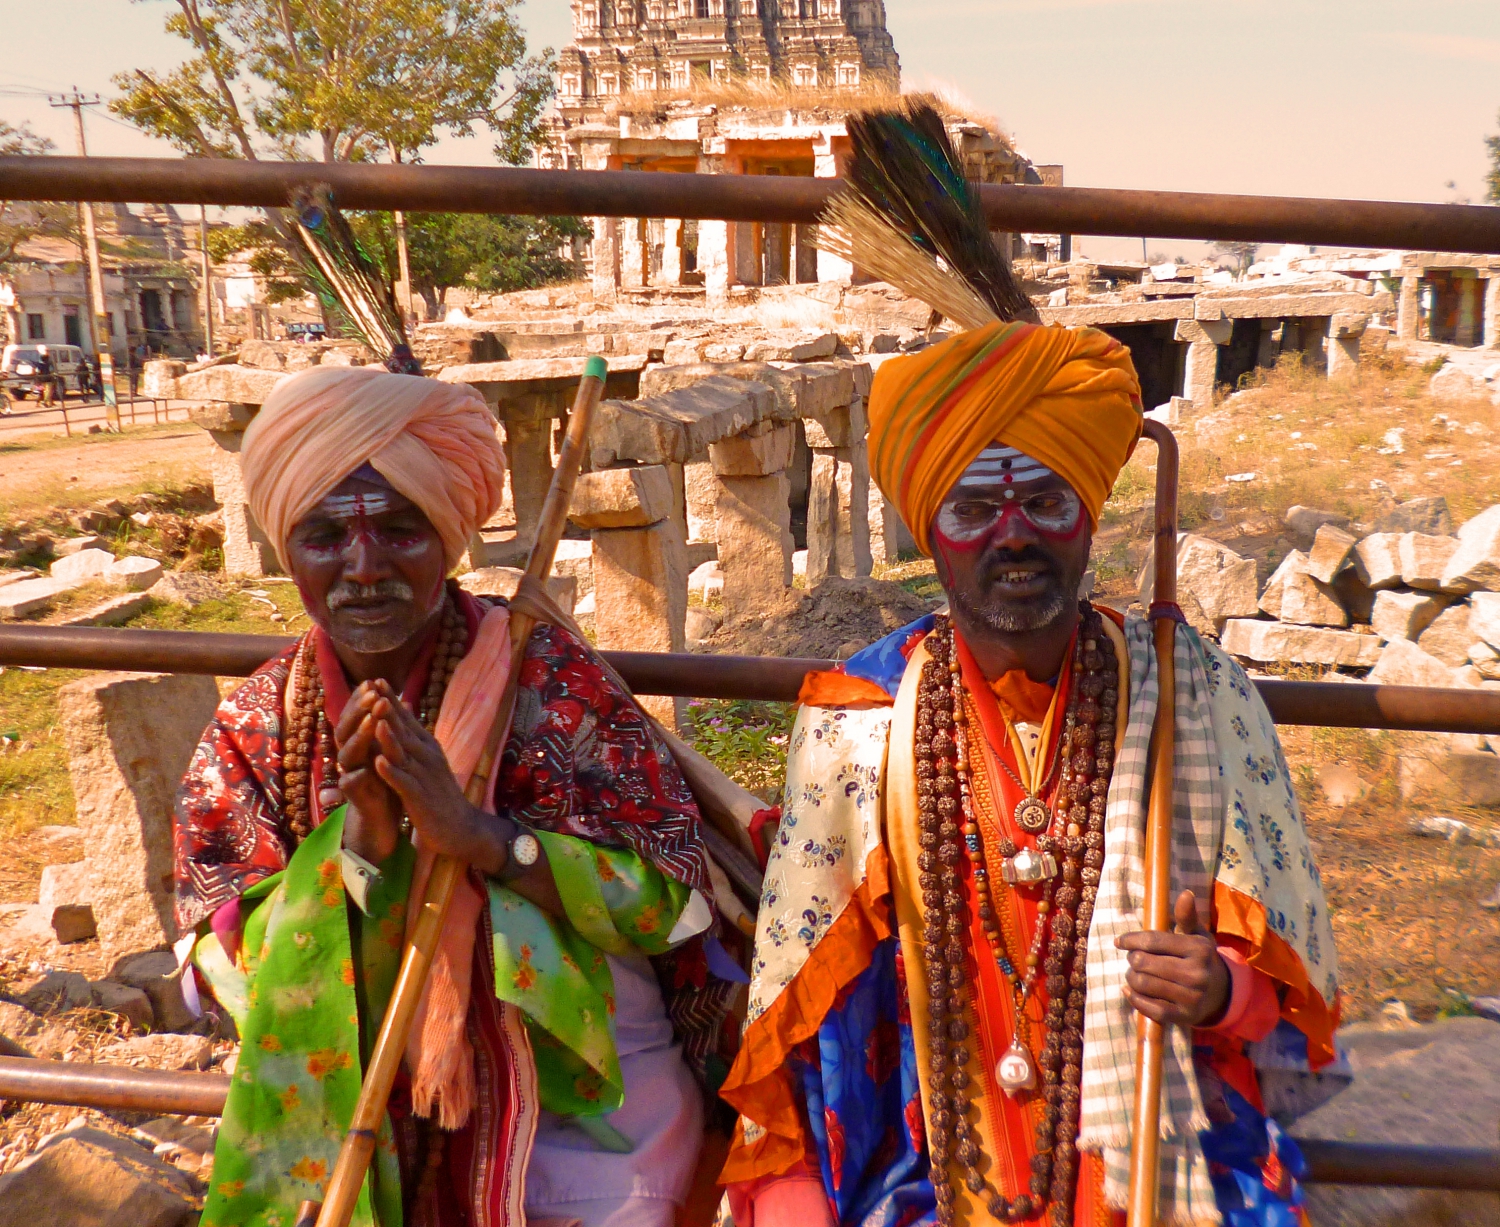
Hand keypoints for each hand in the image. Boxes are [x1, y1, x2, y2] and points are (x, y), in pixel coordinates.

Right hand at [335, 681, 402, 863]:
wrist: (385, 815)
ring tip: (370, 721)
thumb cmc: (387, 777)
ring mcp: (349, 774)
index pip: (356, 715)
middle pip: (346, 729)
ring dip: (359, 736)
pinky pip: (351, 783)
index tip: (373, 681)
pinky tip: (364, 768)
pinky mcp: (353, 796)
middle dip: (359, 711)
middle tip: (373, 696)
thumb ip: (389, 727)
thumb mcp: (391, 749)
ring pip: (347, 753)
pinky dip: (358, 775)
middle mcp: (350, 755)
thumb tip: (397, 697)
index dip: (362, 699)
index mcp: (359, 742)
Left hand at [367, 687, 508, 875]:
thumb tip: (406, 705)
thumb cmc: (440, 795)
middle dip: (389, 709)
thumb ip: (415, 734)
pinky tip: (378, 762)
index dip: (393, 700)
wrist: (461, 828)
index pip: (408, 720)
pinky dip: (391, 772)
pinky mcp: (420, 799)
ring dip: (390, 735)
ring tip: (376, 717)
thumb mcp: (430, 759)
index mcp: (428, 748)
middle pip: (405, 730)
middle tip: (375, 686)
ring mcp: (424, 777)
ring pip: (404, 753)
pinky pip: (403, 783)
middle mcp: (427, 758)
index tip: (377, 680)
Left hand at [1115, 890, 1229, 1027]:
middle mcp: (1197, 974)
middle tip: (1134, 959)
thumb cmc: (1200, 958)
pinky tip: (1130, 991)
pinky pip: (1150, 1008)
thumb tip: (1186, 893)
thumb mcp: (1196, 935)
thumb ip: (1186, 916)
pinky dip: (1134, 998)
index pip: (1153, 941)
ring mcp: (1191, 997)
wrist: (1221, 993)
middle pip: (1143, 963)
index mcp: (1198, 949)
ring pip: (1143, 984)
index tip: (1119, 942)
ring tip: (1134, 973)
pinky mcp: (1184, 1017)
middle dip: (1132, 959)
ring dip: (1131, 978)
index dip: (1131, 940)